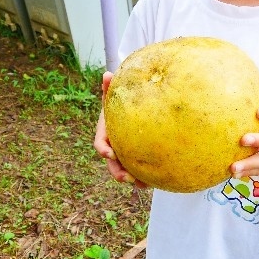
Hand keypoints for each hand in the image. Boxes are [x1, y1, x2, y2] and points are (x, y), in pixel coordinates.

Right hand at [93, 71, 146, 187]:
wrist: (132, 108)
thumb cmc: (122, 100)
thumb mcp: (116, 94)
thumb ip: (110, 86)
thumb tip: (107, 73)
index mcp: (106, 134)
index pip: (100, 144)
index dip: (104, 150)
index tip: (110, 152)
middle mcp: (114, 147)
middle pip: (112, 164)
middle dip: (118, 173)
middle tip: (128, 178)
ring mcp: (125, 155)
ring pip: (126, 171)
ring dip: (134, 179)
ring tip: (145, 185)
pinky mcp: (137, 158)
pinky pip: (141, 169)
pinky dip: (147, 176)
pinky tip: (159, 180)